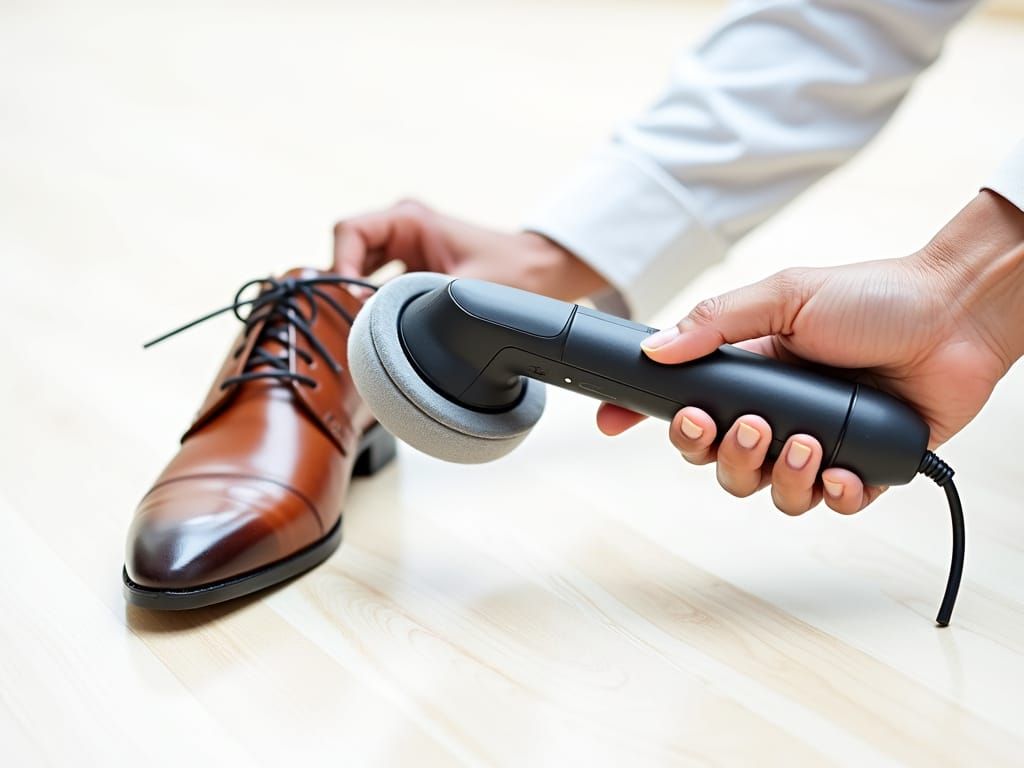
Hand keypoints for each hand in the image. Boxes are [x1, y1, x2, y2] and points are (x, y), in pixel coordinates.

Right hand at [332, 199, 606, 300]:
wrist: (541, 275)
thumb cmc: (513, 274)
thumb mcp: (464, 290)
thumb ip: (421, 302)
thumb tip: (381, 321)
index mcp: (411, 219)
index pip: (349, 231)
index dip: (340, 264)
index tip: (350, 299)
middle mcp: (401, 228)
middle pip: (347, 251)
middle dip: (343, 284)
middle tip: (351, 319)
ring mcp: (404, 248)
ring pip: (357, 269)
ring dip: (354, 295)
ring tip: (361, 325)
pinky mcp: (410, 268)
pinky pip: (373, 283)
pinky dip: (369, 303)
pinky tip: (376, 326)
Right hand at [598, 190, 1023, 514]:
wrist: (957, 313)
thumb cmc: (875, 296)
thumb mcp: (785, 295)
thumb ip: (715, 322)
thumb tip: (654, 349)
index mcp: (752, 373)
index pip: (686, 404)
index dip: (645, 418)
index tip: (613, 423)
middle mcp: (779, 414)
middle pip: (721, 461)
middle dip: (723, 453)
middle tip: (749, 424)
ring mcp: (820, 444)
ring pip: (770, 491)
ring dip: (778, 475)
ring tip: (806, 443)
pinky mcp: (865, 468)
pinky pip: (830, 503)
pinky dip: (828, 493)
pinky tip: (837, 470)